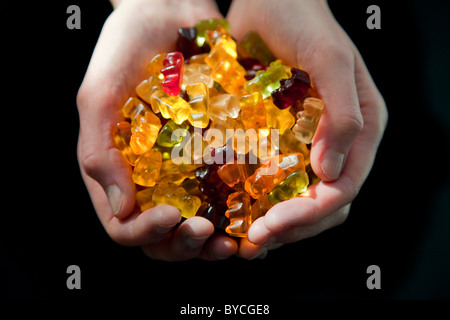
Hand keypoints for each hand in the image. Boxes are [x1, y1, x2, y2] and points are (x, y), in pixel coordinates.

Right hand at [77, 0, 237, 260]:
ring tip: (236, 239)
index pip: (123, 225)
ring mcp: (184, 170)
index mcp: (117, 171)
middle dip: (182, 244)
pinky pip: (224, 194)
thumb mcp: (99, 95)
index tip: (171, 216)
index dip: (146, 232)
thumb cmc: (126, 47)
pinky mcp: (213, 154)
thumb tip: (120, 208)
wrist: (170, 10)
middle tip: (208, 234)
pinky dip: (236, 213)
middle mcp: (151, 178)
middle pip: (162, 235)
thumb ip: (98, 151)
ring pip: (196, 224)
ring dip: (213, 241)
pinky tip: (252, 213)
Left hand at [227, 0, 387, 258]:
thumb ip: (343, 115)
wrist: (270, 0)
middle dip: (291, 227)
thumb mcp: (330, 60)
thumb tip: (329, 174)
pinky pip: (274, 178)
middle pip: (324, 203)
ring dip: (275, 221)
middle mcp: (339, 142)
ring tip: (243, 235)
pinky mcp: (281, 138)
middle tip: (253, 240)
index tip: (272, 225)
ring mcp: (309, 143)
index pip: (344, 189)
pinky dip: (258, 199)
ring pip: (299, 197)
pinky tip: (236, 209)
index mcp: (362, 129)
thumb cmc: (302, 20)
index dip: (311, 215)